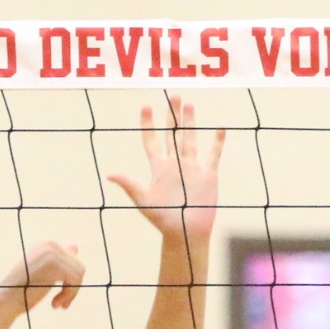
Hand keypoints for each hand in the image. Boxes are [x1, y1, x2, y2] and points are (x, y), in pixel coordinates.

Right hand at [0, 240, 84, 316]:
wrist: (5, 300)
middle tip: (61, 304)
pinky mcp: (54, 265)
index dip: (70, 281)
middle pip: (79, 267)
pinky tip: (55, 304)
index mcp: (47, 243)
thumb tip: (75, 246)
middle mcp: (50, 244)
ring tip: (58, 305)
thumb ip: (59, 259)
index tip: (60, 295)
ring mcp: (52, 253)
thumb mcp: (43, 271)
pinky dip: (68, 296)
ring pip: (79, 275)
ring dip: (70, 294)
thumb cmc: (22, 288)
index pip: (73, 261)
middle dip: (72, 288)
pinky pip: (75, 282)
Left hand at [107, 94, 226, 241]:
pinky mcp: (208, 175)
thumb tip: (109, 174)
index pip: (152, 141)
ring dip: (190, 123)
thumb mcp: (144, 200)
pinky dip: (217, 141)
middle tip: (173, 95)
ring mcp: (192, 168)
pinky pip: (213, 154)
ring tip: (189, 104)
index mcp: (158, 168)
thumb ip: (129, 185)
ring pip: (190, 139)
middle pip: (172, 134)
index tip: (146, 107)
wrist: (186, 232)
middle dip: (172, 116)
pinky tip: (220, 127)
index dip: (148, 124)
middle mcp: (175, 164)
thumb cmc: (162, 219)